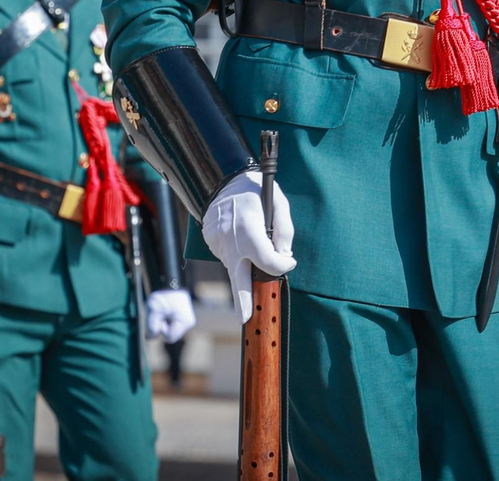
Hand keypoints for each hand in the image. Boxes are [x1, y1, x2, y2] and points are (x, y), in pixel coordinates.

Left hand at [145, 288, 196, 342]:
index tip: (160, 317)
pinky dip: (168, 322)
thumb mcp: (153, 308)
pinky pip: (173, 327)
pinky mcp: (186, 320)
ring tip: (164, 312)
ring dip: (164, 324)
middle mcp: (189, 323)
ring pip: (171, 332)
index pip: (169, 337)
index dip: (161, 329)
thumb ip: (150, 324)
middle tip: (161, 314)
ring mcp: (188, 321)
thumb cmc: (163, 296)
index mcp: (185, 321)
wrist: (172, 284)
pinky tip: (167, 313)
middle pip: (171, 336)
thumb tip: (151, 338)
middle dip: (163, 327)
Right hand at [201, 170, 295, 323]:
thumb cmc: (255, 189)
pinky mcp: (210, 242)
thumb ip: (285, 230)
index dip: (282, 266)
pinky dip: (236, 252)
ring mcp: (216, 243)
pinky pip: (227, 254)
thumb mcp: (278, 201)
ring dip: (246, 263)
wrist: (222, 178)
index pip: (268, 261)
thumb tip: (284, 256)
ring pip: (235, 265)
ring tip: (249, 239)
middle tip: (246, 319)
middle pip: (239, 278)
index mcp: (248, 230)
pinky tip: (239, 236)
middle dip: (243, 301)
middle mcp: (230, 240)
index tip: (288, 262)